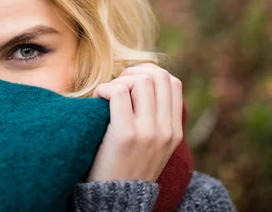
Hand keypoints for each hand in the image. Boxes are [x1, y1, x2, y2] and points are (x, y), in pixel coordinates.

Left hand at [87, 63, 182, 181]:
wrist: (115, 200)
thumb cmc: (125, 167)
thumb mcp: (152, 146)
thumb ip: (154, 120)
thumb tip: (140, 84)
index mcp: (174, 131)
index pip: (173, 83)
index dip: (150, 73)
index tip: (131, 82)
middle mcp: (166, 130)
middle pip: (158, 76)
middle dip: (134, 72)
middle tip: (117, 84)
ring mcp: (148, 132)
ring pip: (140, 81)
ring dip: (119, 80)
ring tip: (106, 94)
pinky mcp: (126, 135)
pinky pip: (118, 92)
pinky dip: (104, 88)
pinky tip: (97, 99)